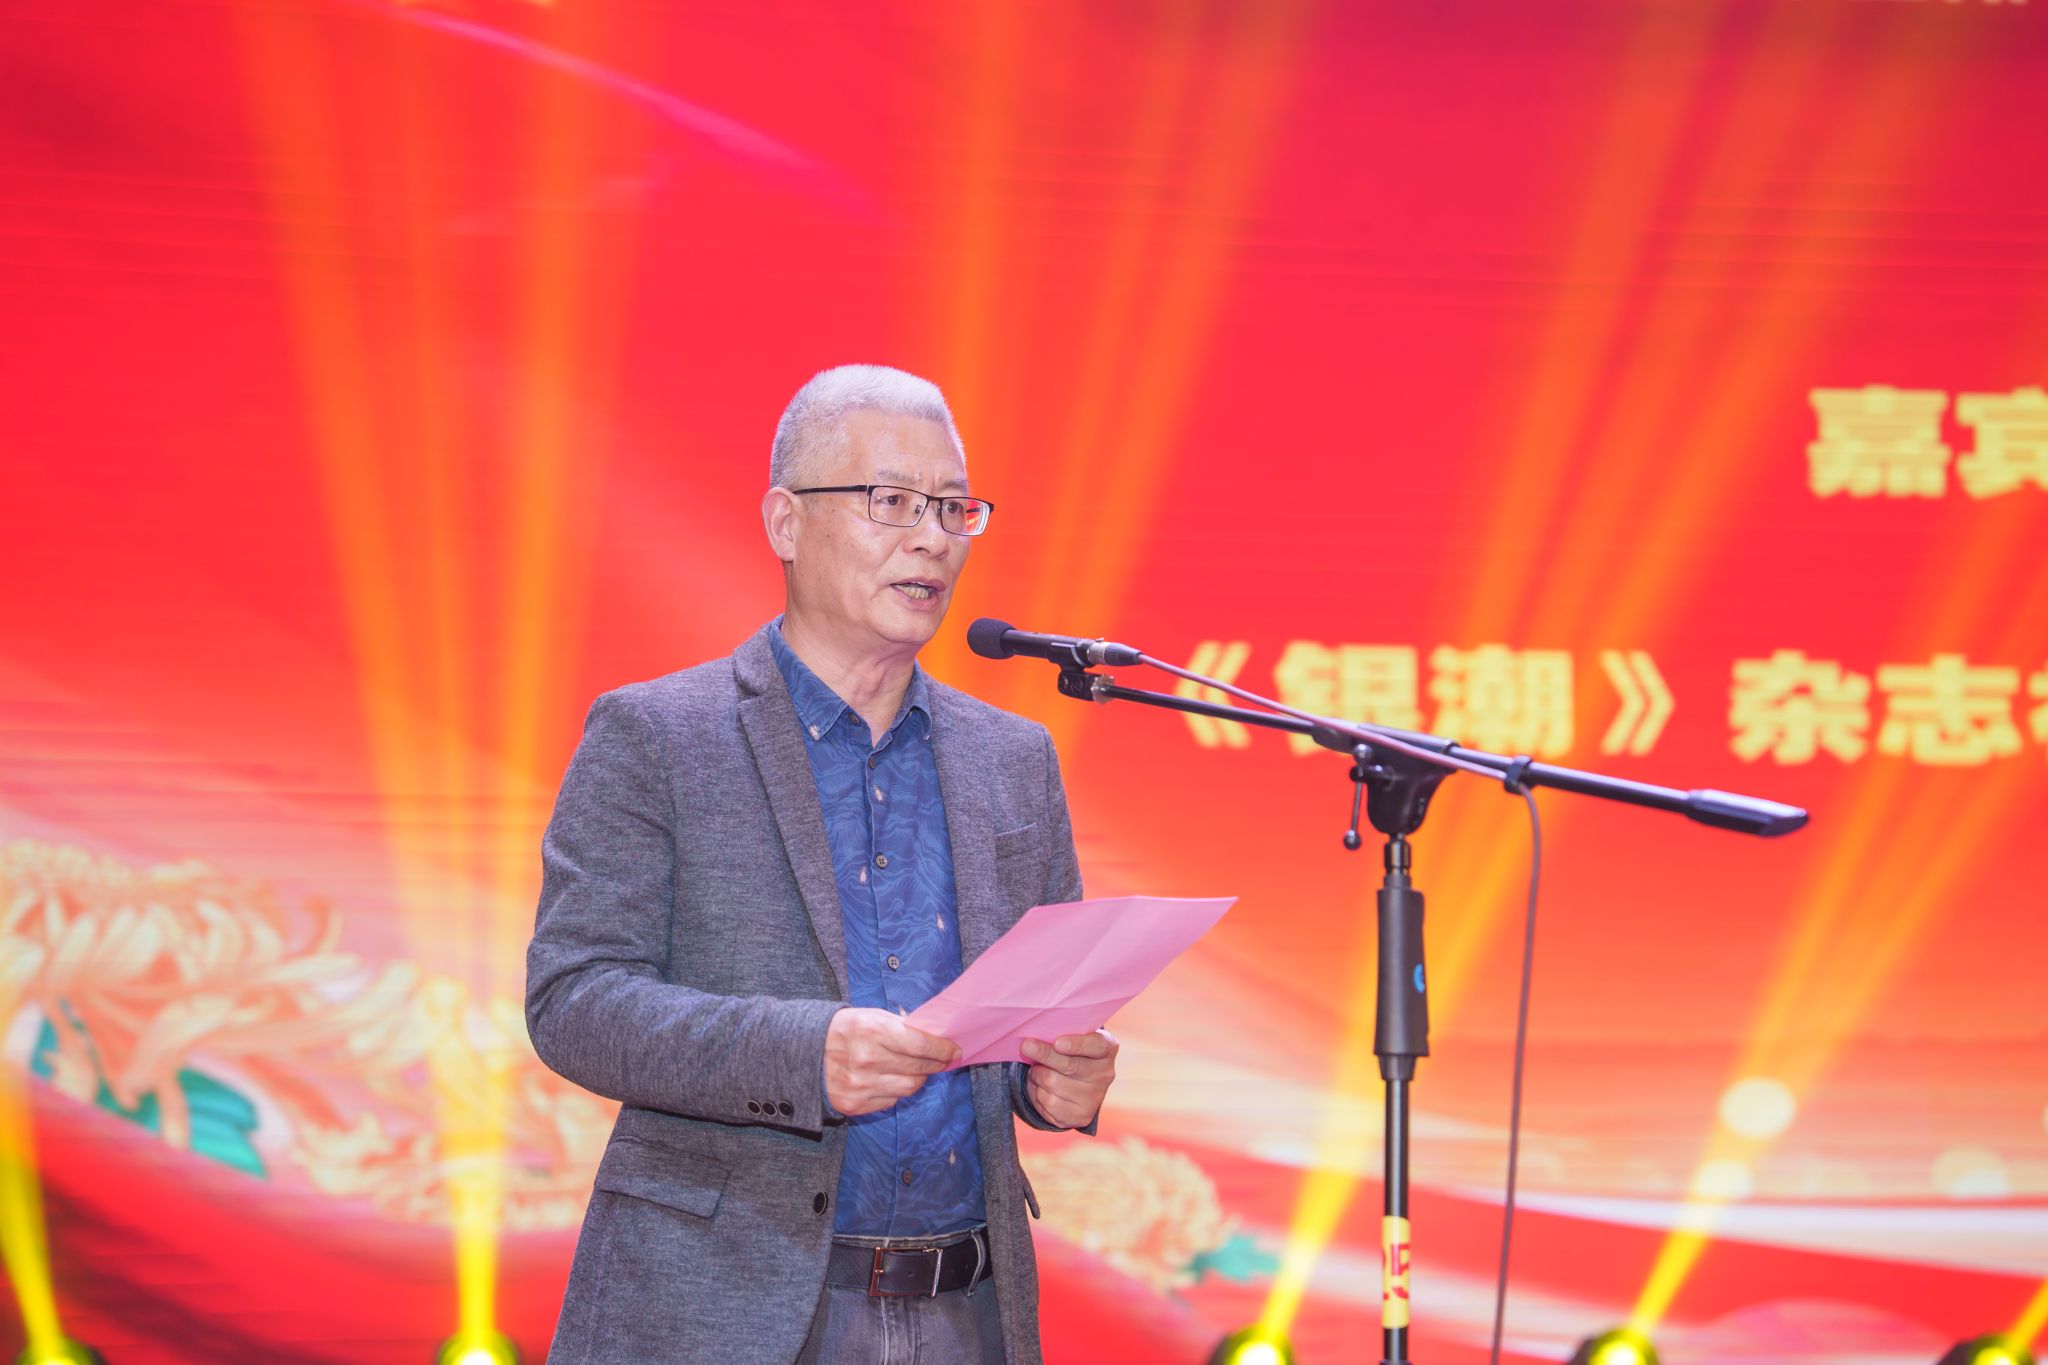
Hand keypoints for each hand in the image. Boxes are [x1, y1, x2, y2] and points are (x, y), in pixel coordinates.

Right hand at [825, 1008, 960, 1116]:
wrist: (805, 1053)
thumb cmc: (845, 1030)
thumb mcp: (871, 1016)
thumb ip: (902, 1027)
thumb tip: (936, 1038)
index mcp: (873, 1031)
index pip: (921, 1044)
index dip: (942, 1049)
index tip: (954, 1050)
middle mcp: (868, 1060)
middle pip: (919, 1068)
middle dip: (936, 1064)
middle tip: (943, 1060)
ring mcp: (861, 1085)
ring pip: (909, 1088)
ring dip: (919, 1079)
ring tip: (917, 1070)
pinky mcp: (855, 1104)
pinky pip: (892, 1100)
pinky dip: (897, 1090)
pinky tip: (892, 1079)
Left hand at [1021, 1030, 1117, 1129]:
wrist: (1077, 1086)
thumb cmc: (1071, 1052)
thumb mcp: (1072, 1038)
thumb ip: (1060, 1034)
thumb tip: (1034, 1039)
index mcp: (1107, 1048)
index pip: (1096, 1045)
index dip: (1076, 1044)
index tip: (1057, 1043)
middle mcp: (1105, 1074)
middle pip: (1070, 1065)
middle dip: (1045, 1055)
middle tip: (1026, 1046)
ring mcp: (1094, 1097)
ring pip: (1053, 1082)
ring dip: (1037, 1074)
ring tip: (1037, 1070)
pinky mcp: (1081, 1116)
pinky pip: (1048, 1101)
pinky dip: (1037, 1091)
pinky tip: (1041, 1087)